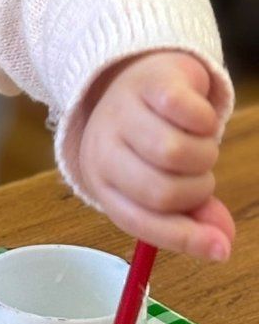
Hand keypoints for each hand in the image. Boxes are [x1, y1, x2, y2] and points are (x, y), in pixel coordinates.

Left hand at [78, 52, 233, 261]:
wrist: (132, 75)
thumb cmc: (146, 138)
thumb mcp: (161, 179)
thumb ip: (190, 217)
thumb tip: (221, 248)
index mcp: (102, 180)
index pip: (139, 221)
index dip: (182, 238)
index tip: (220, 248)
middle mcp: (103, 148)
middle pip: (162, 191)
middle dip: (196, 188)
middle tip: (198, 172)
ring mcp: (122, 113)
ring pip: (175, 153)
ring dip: (203, 154)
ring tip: (198, 143)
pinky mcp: (148, 82)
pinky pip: (187, 112)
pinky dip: (205, 120)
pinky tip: (197, 117)